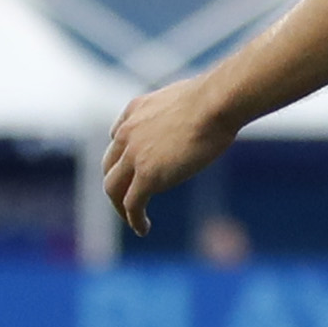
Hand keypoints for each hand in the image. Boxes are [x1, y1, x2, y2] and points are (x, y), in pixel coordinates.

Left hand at [103, 79, 238, 238]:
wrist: (216, 103)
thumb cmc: (217, 98)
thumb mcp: (190, 98)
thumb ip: (183, 110)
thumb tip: (205, 113)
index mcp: (135, 110)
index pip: (117, 137)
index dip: (123, 155)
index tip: (133, 167)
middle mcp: (127, 132)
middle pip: (110, 165)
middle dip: (117, 183)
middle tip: (129, 196)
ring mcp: (134, 155)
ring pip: (113, 188)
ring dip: (120, 205)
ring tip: (132, 218)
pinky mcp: (147, 176)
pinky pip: (132, 204)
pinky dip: (134, 219)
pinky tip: (143, 228)